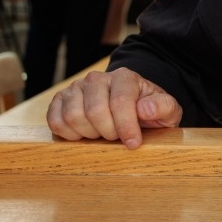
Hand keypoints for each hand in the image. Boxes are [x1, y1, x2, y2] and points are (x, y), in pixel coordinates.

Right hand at [46, 68, 182, 149]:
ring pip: (73, 116)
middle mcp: (97, 78)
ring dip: (89, 133)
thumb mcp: (167, 110)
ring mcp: (76, 87)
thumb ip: (163, 107)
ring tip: (102, 133)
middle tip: (117, 136)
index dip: (126, 127)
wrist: (130, 105)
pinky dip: (69, 134)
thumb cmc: (149, 110)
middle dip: (108, 132)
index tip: (133, 144)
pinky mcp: (60, 99)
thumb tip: (144, 109)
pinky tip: (84, 134)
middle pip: (94, 111)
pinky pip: (55, 121)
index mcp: (125, 77)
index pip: (120, 102)